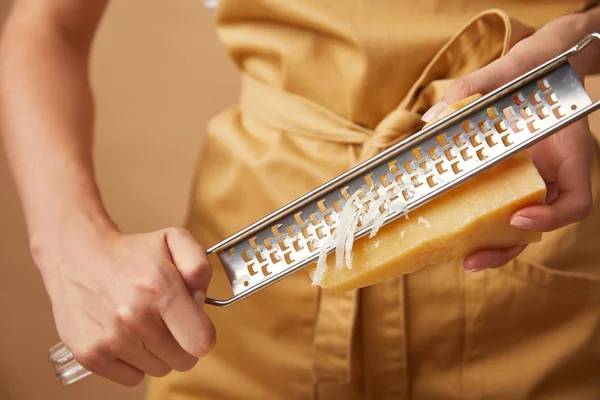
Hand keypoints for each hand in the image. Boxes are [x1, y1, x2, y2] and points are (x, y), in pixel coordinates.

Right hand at [35, 222, 214, 385]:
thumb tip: (202, 300)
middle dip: (183, 343)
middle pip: (184, 361)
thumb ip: (200, 266)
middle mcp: (135, 317)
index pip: (201, 341)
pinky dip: (133, 362)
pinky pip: (132, 378)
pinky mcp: (90, 355)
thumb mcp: (173, 240)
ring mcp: (111, 339)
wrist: (76, 257)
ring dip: (158, 352)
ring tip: (143, 324)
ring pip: (159, 370)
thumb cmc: (129, 253)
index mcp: (161, 289)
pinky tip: (126, 336)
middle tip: (168, 321)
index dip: (203, 333)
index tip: (194, 323)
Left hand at [422, 12, 598, 271]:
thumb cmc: (533, 71)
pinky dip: (474, 222)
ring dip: (488, 246)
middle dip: (505, 249)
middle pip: (537, 228)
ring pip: (514, 227)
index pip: (575, 203)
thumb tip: (433, 117)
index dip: (550, 218)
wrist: (538, 69)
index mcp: (567, 156)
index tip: (519, 216)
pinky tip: (446, 226)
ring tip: (457, 256)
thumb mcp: (509, 72)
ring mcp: (528, 182)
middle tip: (472, 260)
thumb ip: (475, 87)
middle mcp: (550, 176)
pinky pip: (494, 208)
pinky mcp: (505, 181)